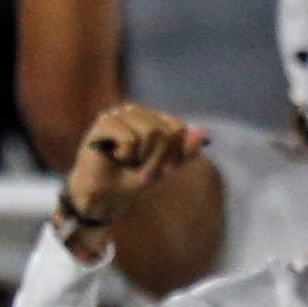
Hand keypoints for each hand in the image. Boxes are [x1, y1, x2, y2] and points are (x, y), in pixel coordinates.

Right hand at [64, 99, 195, 240]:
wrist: (103, 196)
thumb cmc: (131, 179)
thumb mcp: (166, 166)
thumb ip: (185, 151)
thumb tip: (203, 135)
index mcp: (151, 116)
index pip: (179, 128)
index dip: (173, 153)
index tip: (160, 167)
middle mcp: (135, 110)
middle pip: (166, 132)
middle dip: (157, 158)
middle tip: (139, 168)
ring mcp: (119, 115)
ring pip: (151, 133)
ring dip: (142, 158)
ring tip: (127, 163)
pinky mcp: (103, 123)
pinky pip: (131, 139)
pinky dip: (127, 155)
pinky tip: (114, 157)